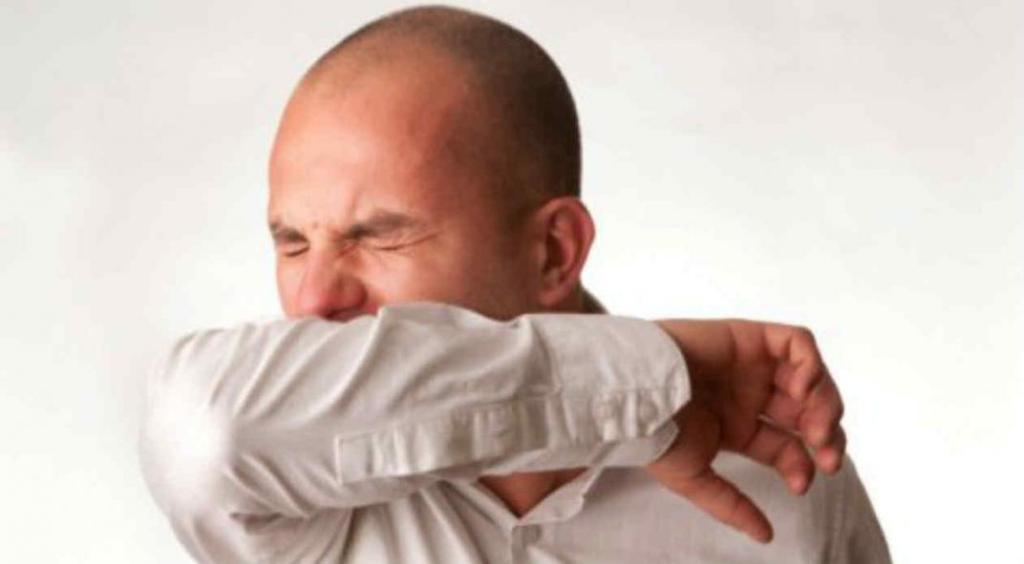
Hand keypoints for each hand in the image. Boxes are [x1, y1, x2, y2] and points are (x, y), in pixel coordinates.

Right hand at [646, 319, 844, 542]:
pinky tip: (803, 389)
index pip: (787, 445)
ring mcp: (752, 363)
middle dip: (826, 436)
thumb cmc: (655, 433)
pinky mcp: (750, 336)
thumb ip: (731, 505)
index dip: (803, 464)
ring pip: (810, 377)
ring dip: (826, 403)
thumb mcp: (695, 478)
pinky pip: (796, 342)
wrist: (637, 394)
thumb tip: (765, 536)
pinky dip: (811, 364)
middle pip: (807, 412)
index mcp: (738, 424)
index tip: (801, 482)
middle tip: (827, 456)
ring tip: (817, 428)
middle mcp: (750, 393)